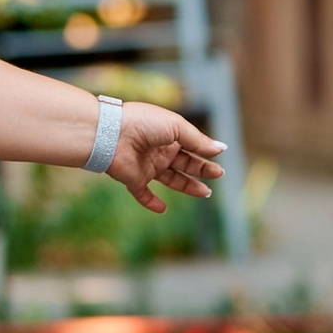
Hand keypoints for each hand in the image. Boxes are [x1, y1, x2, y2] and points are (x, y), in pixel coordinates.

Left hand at [107, 104, 224, 214]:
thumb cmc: (144, 124)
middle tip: (218, 174)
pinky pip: (143, 194)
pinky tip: (162, 209)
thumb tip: (220, 149)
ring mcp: (147, 165)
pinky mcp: (134, 179)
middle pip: (185, 163)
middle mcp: (159, 150)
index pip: (191, 145)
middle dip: (202, 169)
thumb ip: (198, 140)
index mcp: (168, 134)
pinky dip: (151, 203)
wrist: (111, 134)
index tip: (220, 155)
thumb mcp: (176, 127)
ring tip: (205, 193)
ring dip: (188, 186)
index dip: (205, 151)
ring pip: (171, 179)